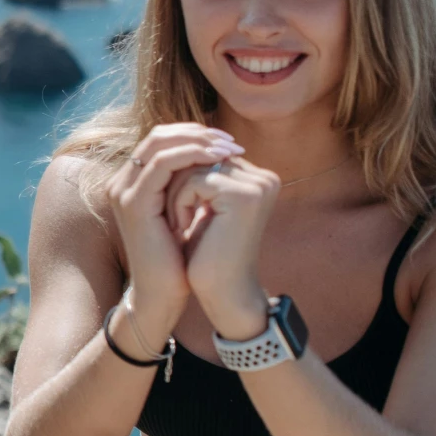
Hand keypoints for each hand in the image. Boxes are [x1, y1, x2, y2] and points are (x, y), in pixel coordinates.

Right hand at [108, 123, 242, 341]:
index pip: (161, 140)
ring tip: (228, 149)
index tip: (227, 142)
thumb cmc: (178, 260)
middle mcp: (122, 182)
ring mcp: (124, 191)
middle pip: (158, 135)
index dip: (194, 135)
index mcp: (133, 183)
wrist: (162, 295)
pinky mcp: (133, 203)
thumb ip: (190, 186)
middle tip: (230, 140)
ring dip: (198, 141)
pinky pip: (162, 164)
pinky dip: (192, 156)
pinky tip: (218, 161)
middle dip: (198, 133)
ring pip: (159, 144)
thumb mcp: (185, 215)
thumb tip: (220, 160)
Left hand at [180, 156, 282, 336]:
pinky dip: (178, 203)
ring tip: (177, 225)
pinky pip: (194, 180)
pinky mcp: (245, 195)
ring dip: (174, 195)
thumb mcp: (203, 207)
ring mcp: (258, 185)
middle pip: (200, 156)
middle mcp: (264, 178)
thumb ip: (201, 174)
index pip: (206, 155)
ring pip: (193, 166)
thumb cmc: (207, 255)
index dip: (181, 179)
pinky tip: (182, 229)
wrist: (221, 294)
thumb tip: (176, 140)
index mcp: (257, 179)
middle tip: (171, 217)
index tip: (175, 210)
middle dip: (176, 183)